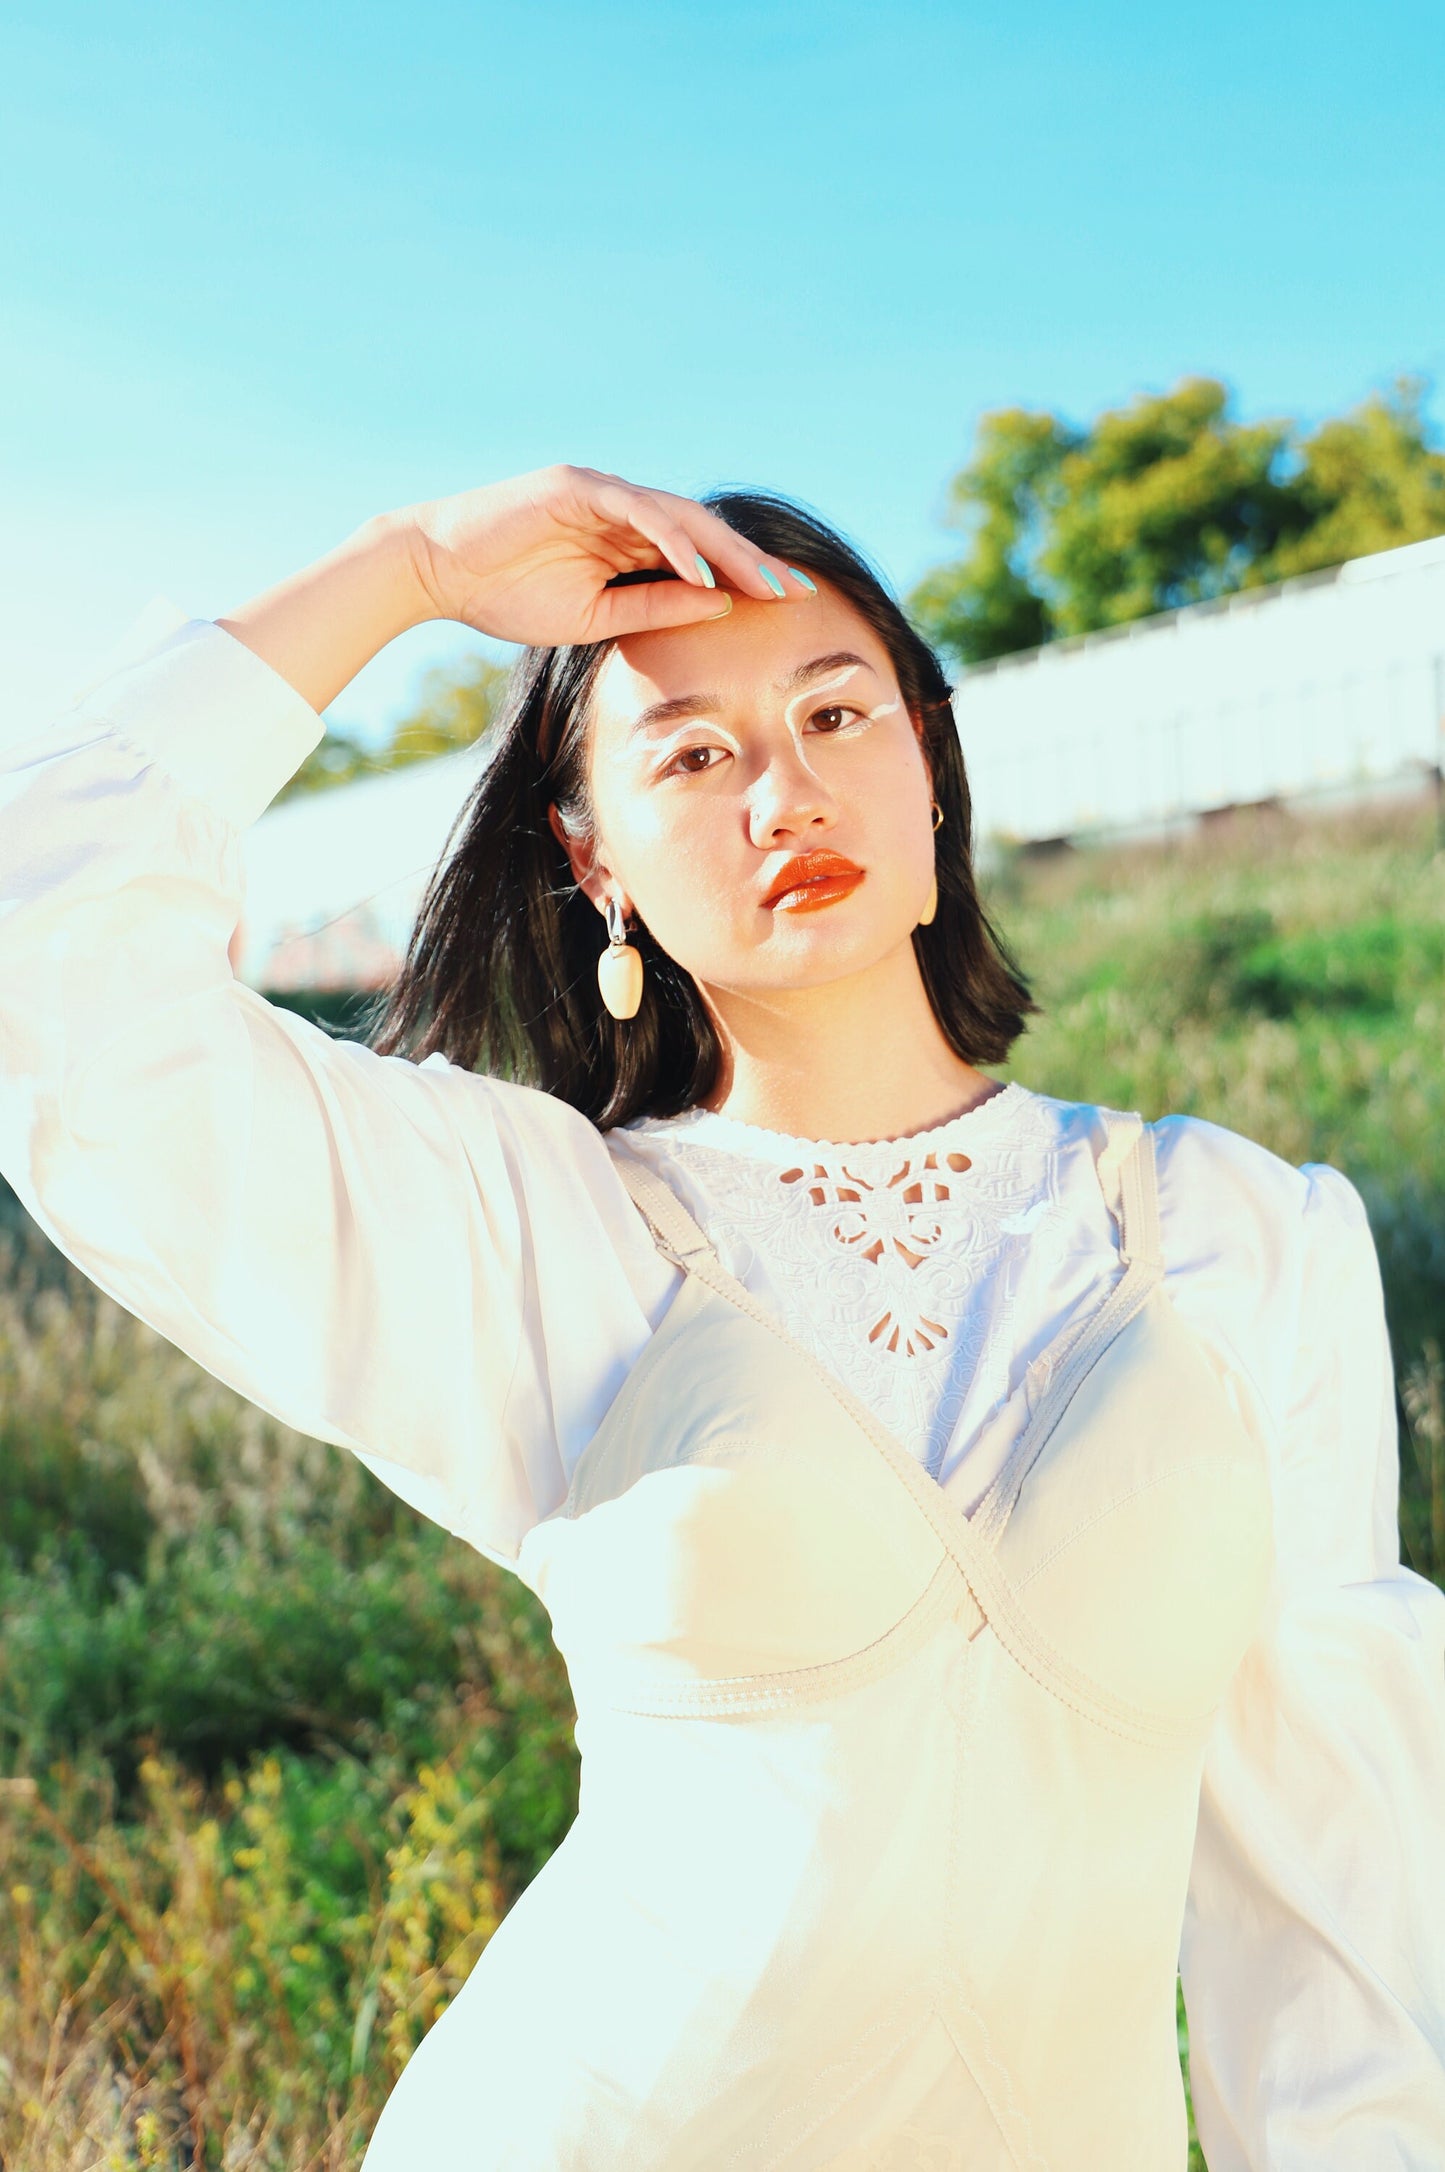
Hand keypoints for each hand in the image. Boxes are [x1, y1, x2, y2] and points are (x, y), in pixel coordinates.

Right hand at [401, 465, 814, 643]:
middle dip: (754, 564)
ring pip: (680, 516)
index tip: (790, 607)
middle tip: (799, 593)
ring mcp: (600, 490)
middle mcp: (621, 507)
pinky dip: (674, 542)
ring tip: (766, 585)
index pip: (700, 556)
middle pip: (703, 532)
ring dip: (727, 552)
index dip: (747, 578)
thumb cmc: (507, 596)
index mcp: (626, 539)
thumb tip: (720, 604)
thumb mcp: (596, 617)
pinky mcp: (576, 485)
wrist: (438, 573)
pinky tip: (704, 573)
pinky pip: (638, 511)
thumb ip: (656, 606)